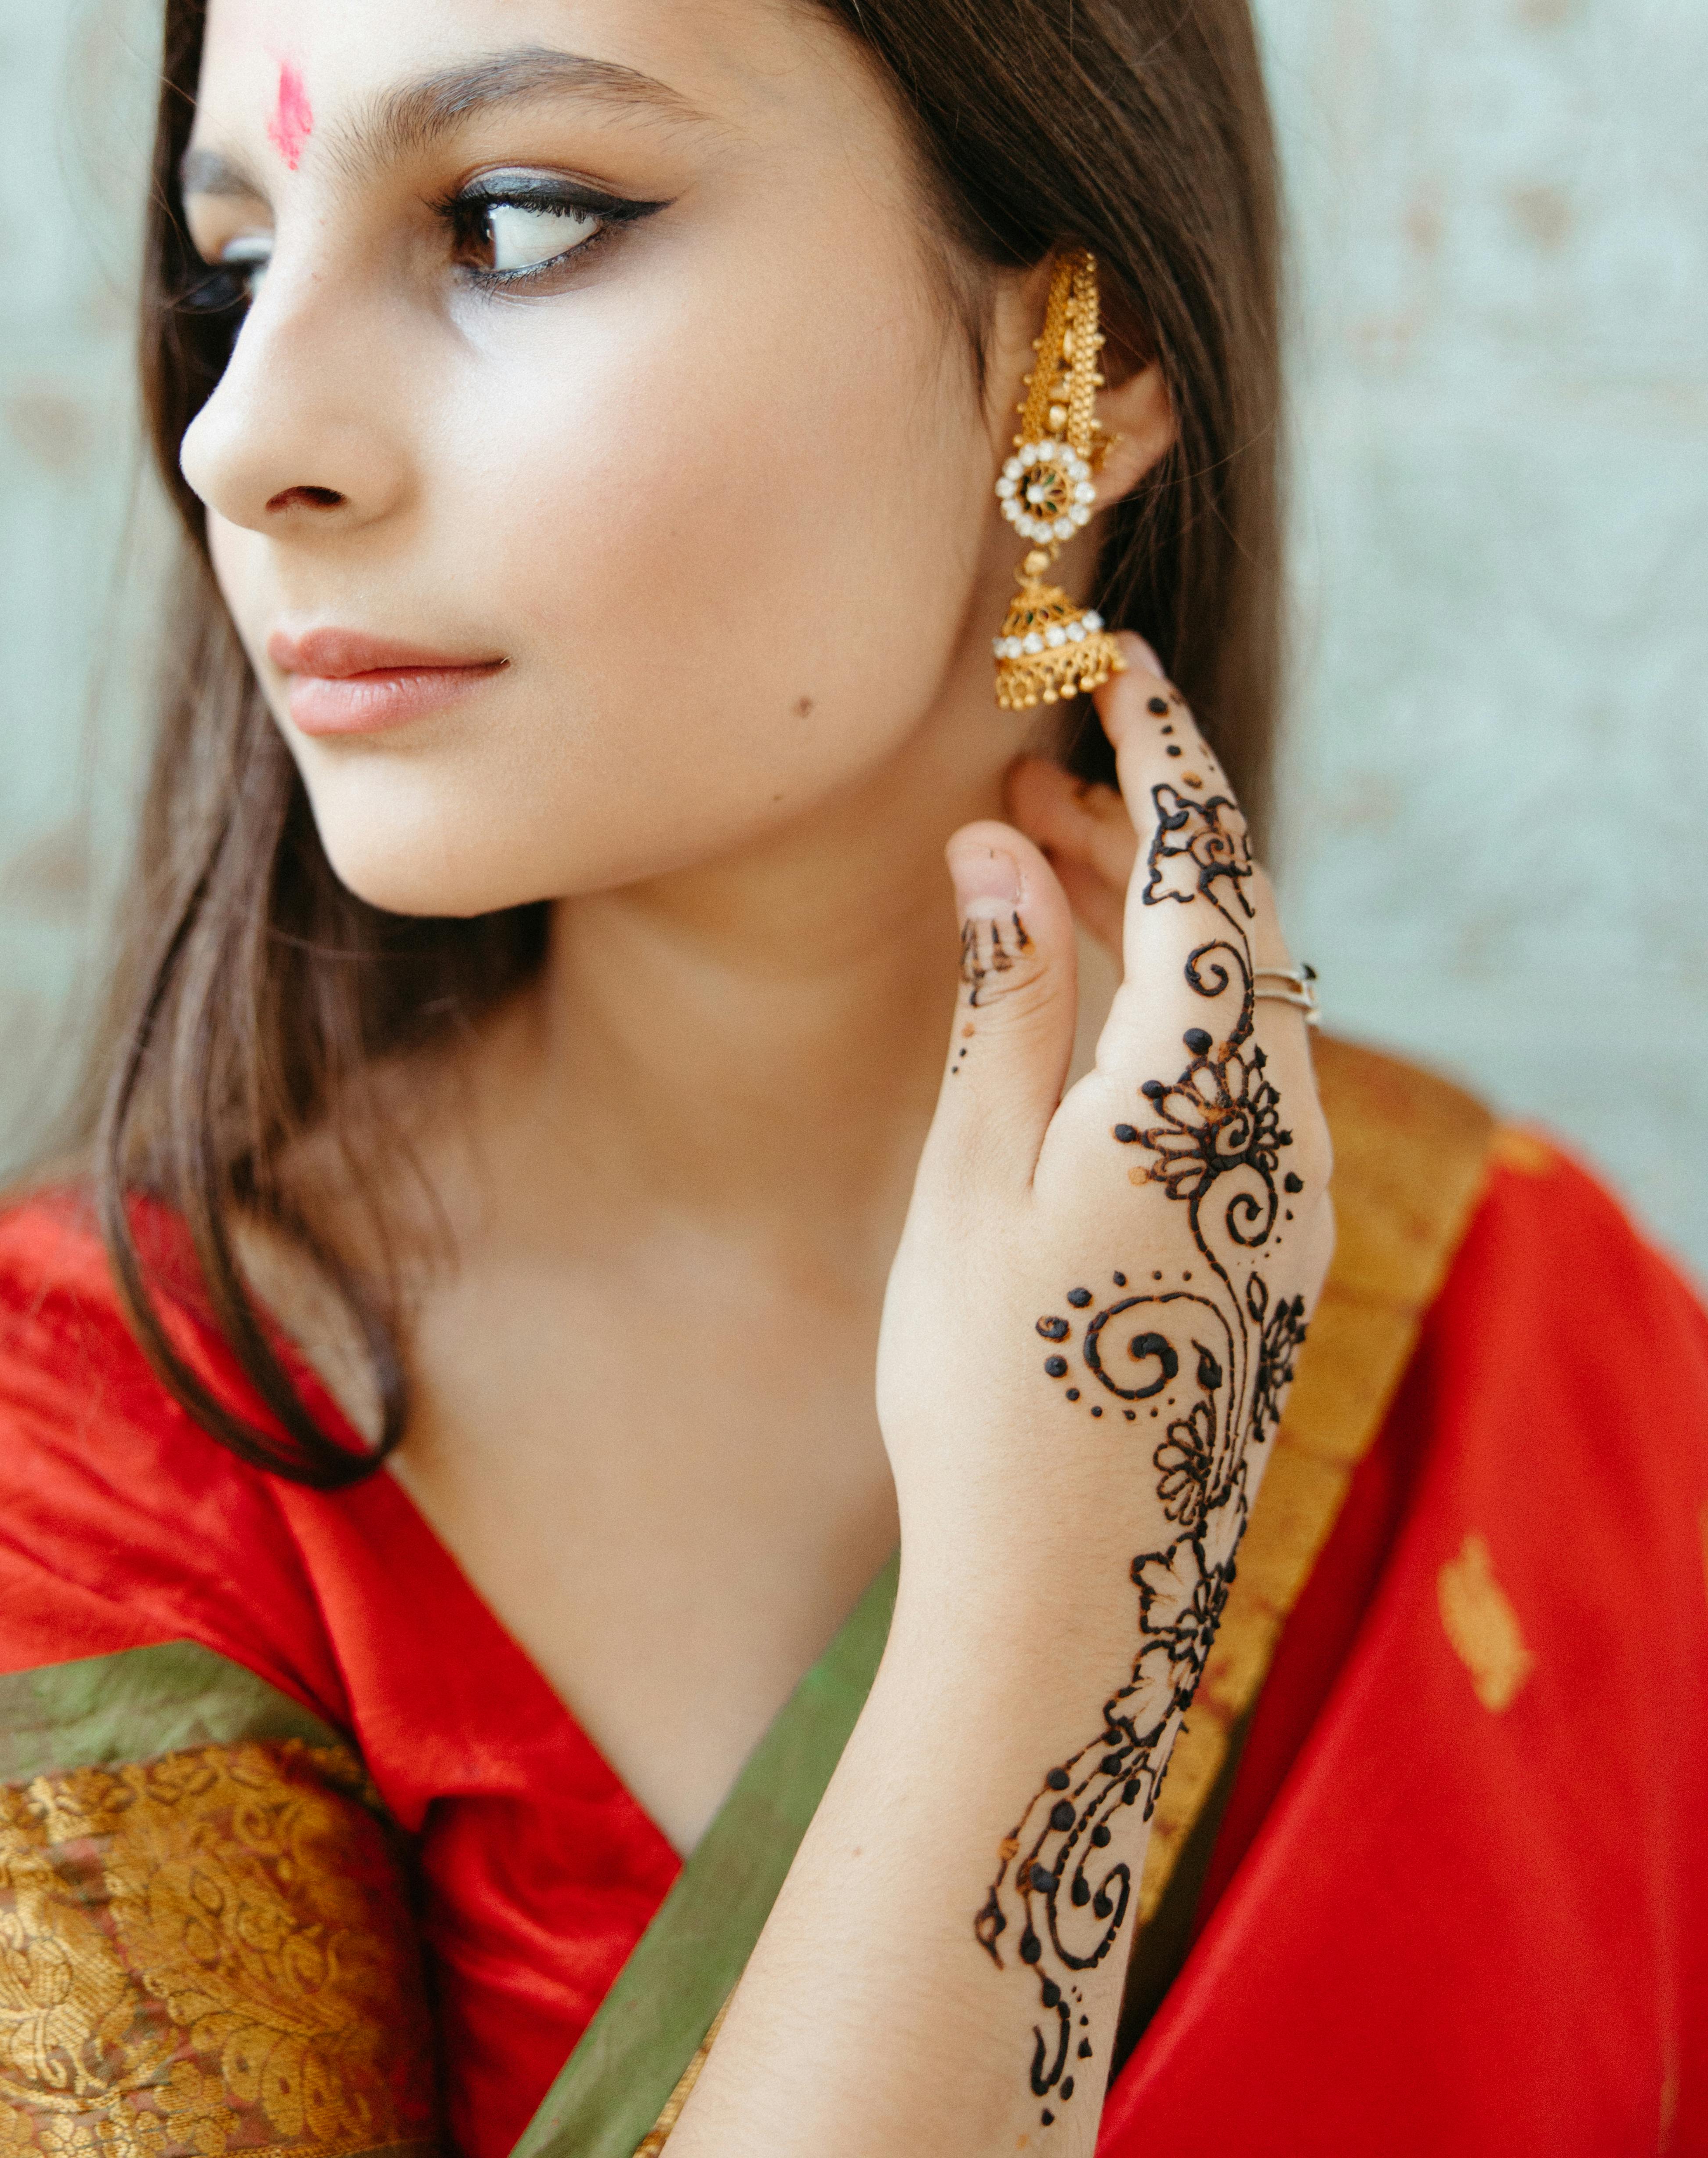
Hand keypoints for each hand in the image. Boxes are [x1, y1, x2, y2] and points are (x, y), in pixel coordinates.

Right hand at [673, 658, 1332, 2153]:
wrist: (1066, 1593)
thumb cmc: (989, 1388)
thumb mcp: (969, 1173)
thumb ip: (1002, 996)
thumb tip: (998, 845)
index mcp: (1196, 1093)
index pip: (1199, 867)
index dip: (1158, 749)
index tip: (1114, 661)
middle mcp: (1274, 1129)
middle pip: (1230, 924)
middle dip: (1141, 825)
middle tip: (1035, 764)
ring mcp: (1284, 1190)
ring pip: (1234, 998)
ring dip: (1146, 914)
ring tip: (1032, 856)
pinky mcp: (1267, 1239)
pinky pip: (1233, 1071)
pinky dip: (1162, 1002)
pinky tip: (1084, 995)